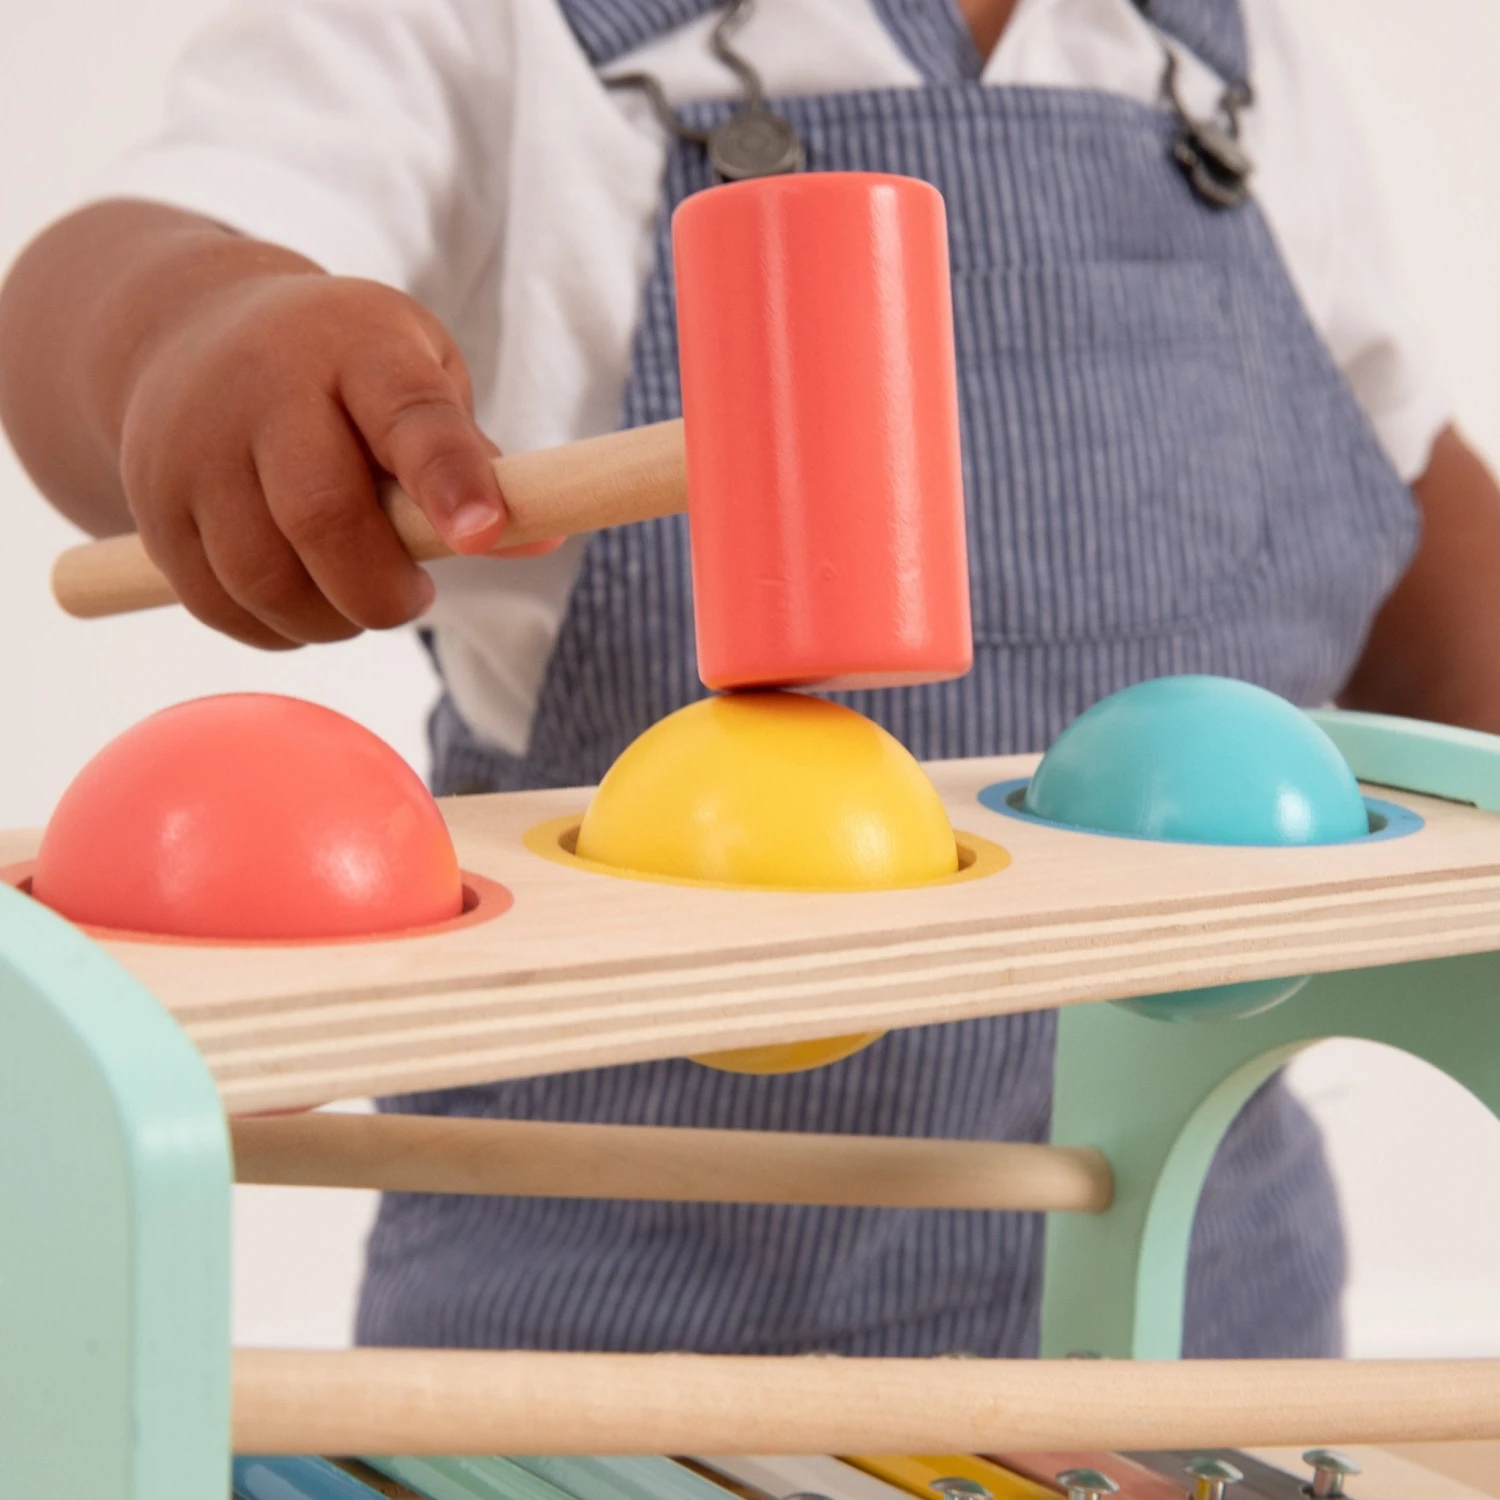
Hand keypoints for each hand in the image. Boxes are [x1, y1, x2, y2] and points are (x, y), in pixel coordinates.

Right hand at [118, 271, 520, 647]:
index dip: (450, 480)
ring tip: (360, 593)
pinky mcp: (153, 510)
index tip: (482, 535)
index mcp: (355, 347)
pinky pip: (222, 606)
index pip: (409, 415)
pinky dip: (279, 628)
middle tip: (413, 593)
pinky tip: (306, 600)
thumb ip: (471, 459)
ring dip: (334, 619)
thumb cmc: (342, 370)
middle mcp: (262, 389)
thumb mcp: (417, 375)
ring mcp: (193, 450)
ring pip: (265, 579)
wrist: (190, 330)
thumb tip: (544, 538)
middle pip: (322, 517)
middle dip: (383, 590)